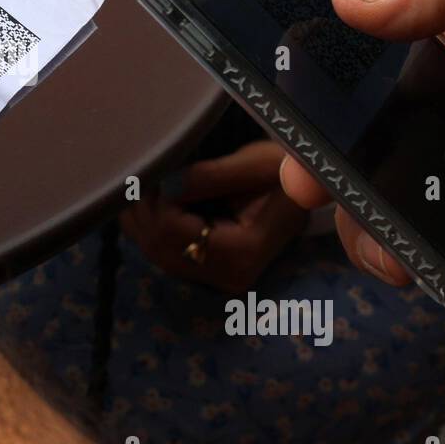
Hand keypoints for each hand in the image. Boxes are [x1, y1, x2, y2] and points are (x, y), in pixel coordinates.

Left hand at [122, 140, 308, 290]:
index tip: (167, 169)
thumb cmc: (287, 173)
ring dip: (141, 214)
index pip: (172, 231)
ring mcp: (214, 279)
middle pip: (158, 245)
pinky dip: (146, 225)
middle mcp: (226, 277)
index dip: (159, 198)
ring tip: (150, 181)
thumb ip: (212, 175)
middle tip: (149, 171)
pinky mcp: (205, 272)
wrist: (303, 194)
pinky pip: (158, 252)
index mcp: (241, 254)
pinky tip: (152, 200)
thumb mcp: (258, 164)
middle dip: (145, 206)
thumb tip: (167, 183)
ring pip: (152, 251)